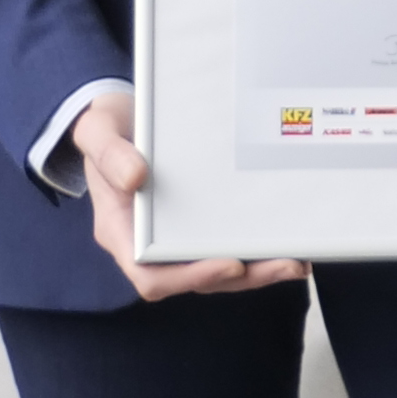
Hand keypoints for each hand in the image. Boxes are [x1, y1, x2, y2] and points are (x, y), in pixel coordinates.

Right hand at [70, 88, 307, 302]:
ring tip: (297, 261)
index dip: (190, 278)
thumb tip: (135, 178)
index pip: (150, 274)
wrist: (117, 118)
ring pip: (217, 269)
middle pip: (196, 278)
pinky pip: (226, 244)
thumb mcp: (99, 132)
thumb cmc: (106, 129)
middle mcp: (149, 243)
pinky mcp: (198, 222)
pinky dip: (257, 249)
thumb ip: (109, 154)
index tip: (229, 264)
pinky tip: (289, 242)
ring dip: (258, 270)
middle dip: (243, 277)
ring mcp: (175, 236)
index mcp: (121, 230)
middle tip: (287, 264)